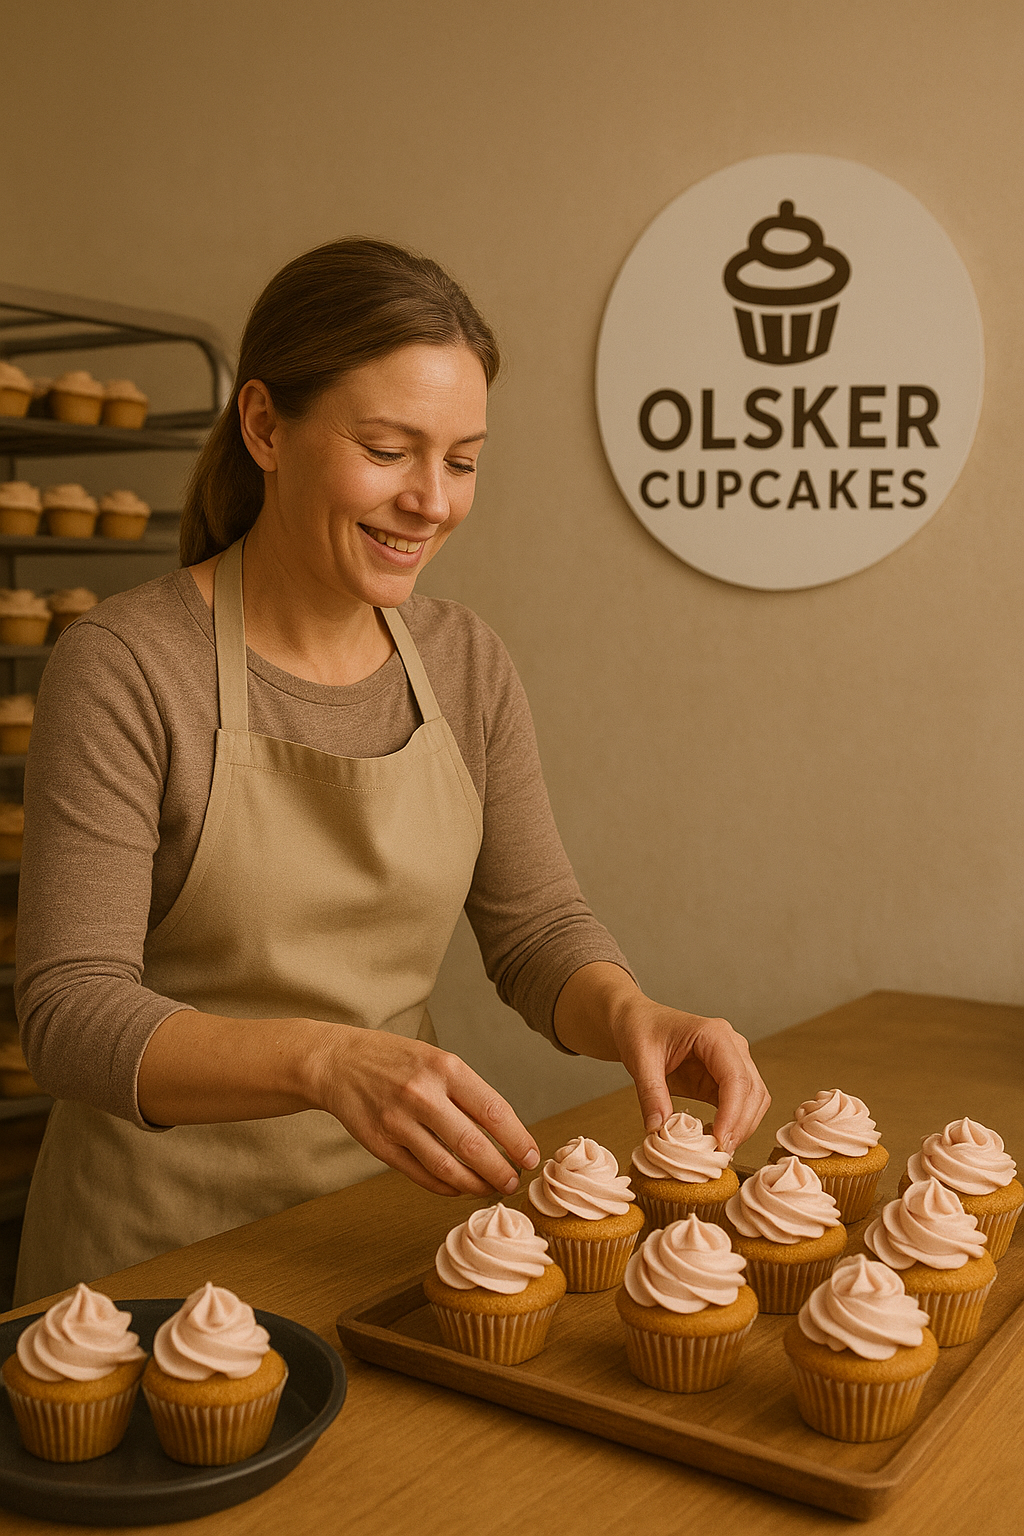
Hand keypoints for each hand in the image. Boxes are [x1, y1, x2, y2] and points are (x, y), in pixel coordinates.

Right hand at [311, 1026, 540, 1197]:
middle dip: (501, 1171)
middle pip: (473, 1146)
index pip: (494, 1111)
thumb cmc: (396, 1060)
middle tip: (513, 1182)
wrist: (338, 1062)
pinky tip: (459, 1187)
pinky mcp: (380, 1145)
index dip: (518, 1140)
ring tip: (490, 1188)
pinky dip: (446, 1187)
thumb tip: (506, 1134)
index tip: (531, 1157)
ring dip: (475, 1185)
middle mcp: (422, 1094)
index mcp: (444, 1067)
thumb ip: (467, 1092)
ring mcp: (398, 1122)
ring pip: (448, 1168)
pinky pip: (422, 1175)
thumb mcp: (436, 1059)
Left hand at [553, 963, 770, 1153]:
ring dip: (741, 1127)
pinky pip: (741, 1104)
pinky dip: (733, 1124)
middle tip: (718, 1154)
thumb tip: (658, 1130)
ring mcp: (733, 1061)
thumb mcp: (639, 1059)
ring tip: (716, 1150)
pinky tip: (713, 1138)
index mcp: (713, 1034)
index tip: (719, 1141)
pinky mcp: (725, 1078)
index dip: (733, 1113)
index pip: (736, 1077)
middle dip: (740, 1125)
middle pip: (753, 1090)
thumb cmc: (639, 1030)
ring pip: (755, 1099)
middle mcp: (731, 1045)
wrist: (636, 1020)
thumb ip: (650, 1093)